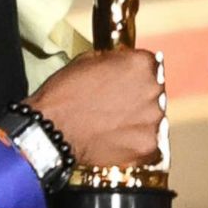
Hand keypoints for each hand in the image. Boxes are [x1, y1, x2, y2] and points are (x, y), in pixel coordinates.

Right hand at [25, 49, 162, 166]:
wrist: (53, 130)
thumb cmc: (64, 94)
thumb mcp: (86, 61)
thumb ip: (113, 61)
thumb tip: (122, 64)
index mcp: (140, 65)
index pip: (150, 66)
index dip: (134, 74)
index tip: (124, 81)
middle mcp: (153, 90)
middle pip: (154, 92)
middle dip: (138, 97)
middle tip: (114, 104)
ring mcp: (154, 120)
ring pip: (152, 118)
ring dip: (138, 120)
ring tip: (112, 124)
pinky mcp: (149, 146)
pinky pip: (149, 143)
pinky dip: (135, 142)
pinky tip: (115, 139)